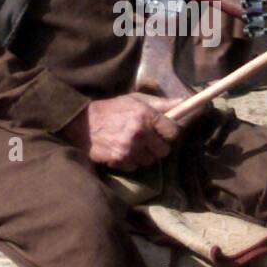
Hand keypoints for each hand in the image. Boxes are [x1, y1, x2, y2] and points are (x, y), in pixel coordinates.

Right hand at [61, 92, 184, 169]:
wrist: (83, 122)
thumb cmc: (112, 109)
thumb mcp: (136, 100)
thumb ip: (161, 103)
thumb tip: (183, 102)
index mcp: (146, 115)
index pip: (173, 131)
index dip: (169, 133)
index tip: (163, 132)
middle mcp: (140, 132)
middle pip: (164, 151)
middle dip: (158, 147)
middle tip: (148, 141)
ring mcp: (130, 148)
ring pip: (150, 161)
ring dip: (144, 155)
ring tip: (133, 145)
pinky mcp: (119, 159)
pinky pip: (134, 167)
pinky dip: (130, 162)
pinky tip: (122, 151)